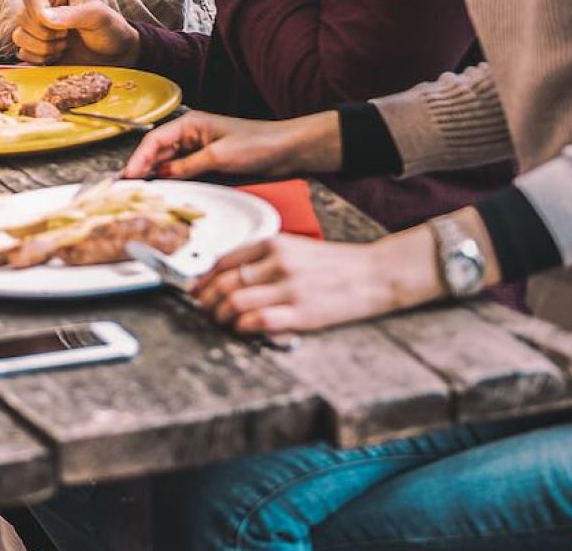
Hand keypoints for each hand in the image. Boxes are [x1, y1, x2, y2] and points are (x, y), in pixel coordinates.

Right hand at [11, 0, 140, 65]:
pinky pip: (22, 53)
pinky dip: (39, 59)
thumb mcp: (98, 16)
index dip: (39, 14)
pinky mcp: (36, 48)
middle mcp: (43, 7)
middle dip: (45, 34)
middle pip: (22, 18)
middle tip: (67, 36)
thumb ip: (73, 15)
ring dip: (42, 47)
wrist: (114, 54)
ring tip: (64, 45)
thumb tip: (46, 18)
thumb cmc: (109, 28)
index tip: (59, 26)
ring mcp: (38, 28)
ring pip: (19, 37)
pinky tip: (57, 55)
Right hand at [123, 109, 341, 180]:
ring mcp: (199, 147)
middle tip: (126, 188)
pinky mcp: (207, 160)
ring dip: (153, 174)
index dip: (139, 158)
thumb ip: (188, 166)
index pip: (155, 140)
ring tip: (138, 191)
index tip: (128, 176)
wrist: (286, 149)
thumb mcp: (219, 156)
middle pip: (158, 150)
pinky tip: (162, 188)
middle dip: (141, 167)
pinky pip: (182, 169)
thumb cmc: (258, 143)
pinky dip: (170, 178)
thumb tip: (162, 174)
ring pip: (167, 161)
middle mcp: (191, 133)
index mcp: (191, 123)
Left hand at [194, 235, 390, 334]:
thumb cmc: (334, 264)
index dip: (205, 278)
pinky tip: (243, 329)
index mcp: (275, 243)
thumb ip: (265, 258)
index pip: (224, 259)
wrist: (373, 274)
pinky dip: (242, 327)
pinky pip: (258, 320)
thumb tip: (229, 276)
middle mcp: (278, 262)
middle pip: (225, 282)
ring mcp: (289, 288)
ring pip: (235, 301)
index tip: (198, 290)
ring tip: (222, 322)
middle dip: (207, 300)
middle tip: (204, 310)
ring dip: (221, 316)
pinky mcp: (301, 313)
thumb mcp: (296, 248)